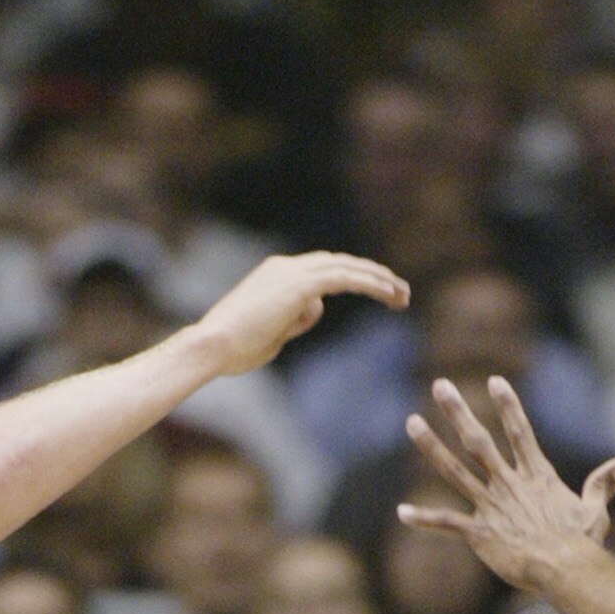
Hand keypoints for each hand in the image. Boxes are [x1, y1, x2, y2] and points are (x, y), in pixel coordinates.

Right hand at [196, 251, 407, 377]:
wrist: (212, 347)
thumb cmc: (234, 349)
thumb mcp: (274, 334)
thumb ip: (296, 318)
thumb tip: (317, 308)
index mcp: (276, 275)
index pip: (323, 271)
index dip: (353, 279)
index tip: (378, 295)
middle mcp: (285, 267)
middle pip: (339, 263)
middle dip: (373, 277)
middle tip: (401, 293)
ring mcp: (291, 273)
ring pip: (345, 267)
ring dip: (378, 280)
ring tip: (403, 295)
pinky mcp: (298, 285)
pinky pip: (342, 278)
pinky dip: (368, 283)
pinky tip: (388, 293)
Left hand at [401, 376, 614, 596]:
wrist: (565, 569)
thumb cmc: (581, 543)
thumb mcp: (594, 509)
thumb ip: (602, 484)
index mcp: (535, 476)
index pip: (520, 431)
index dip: (508, 405)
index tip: (494, 380)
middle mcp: (509, 484)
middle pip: (479, 441)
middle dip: (458, 411)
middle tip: (440, 385)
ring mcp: (491, 506)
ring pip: (455, 470)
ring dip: (431, 446)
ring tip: (411, 422)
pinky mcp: (479, 533)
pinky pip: (447, 522)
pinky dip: (424, 518)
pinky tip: (402, 512)